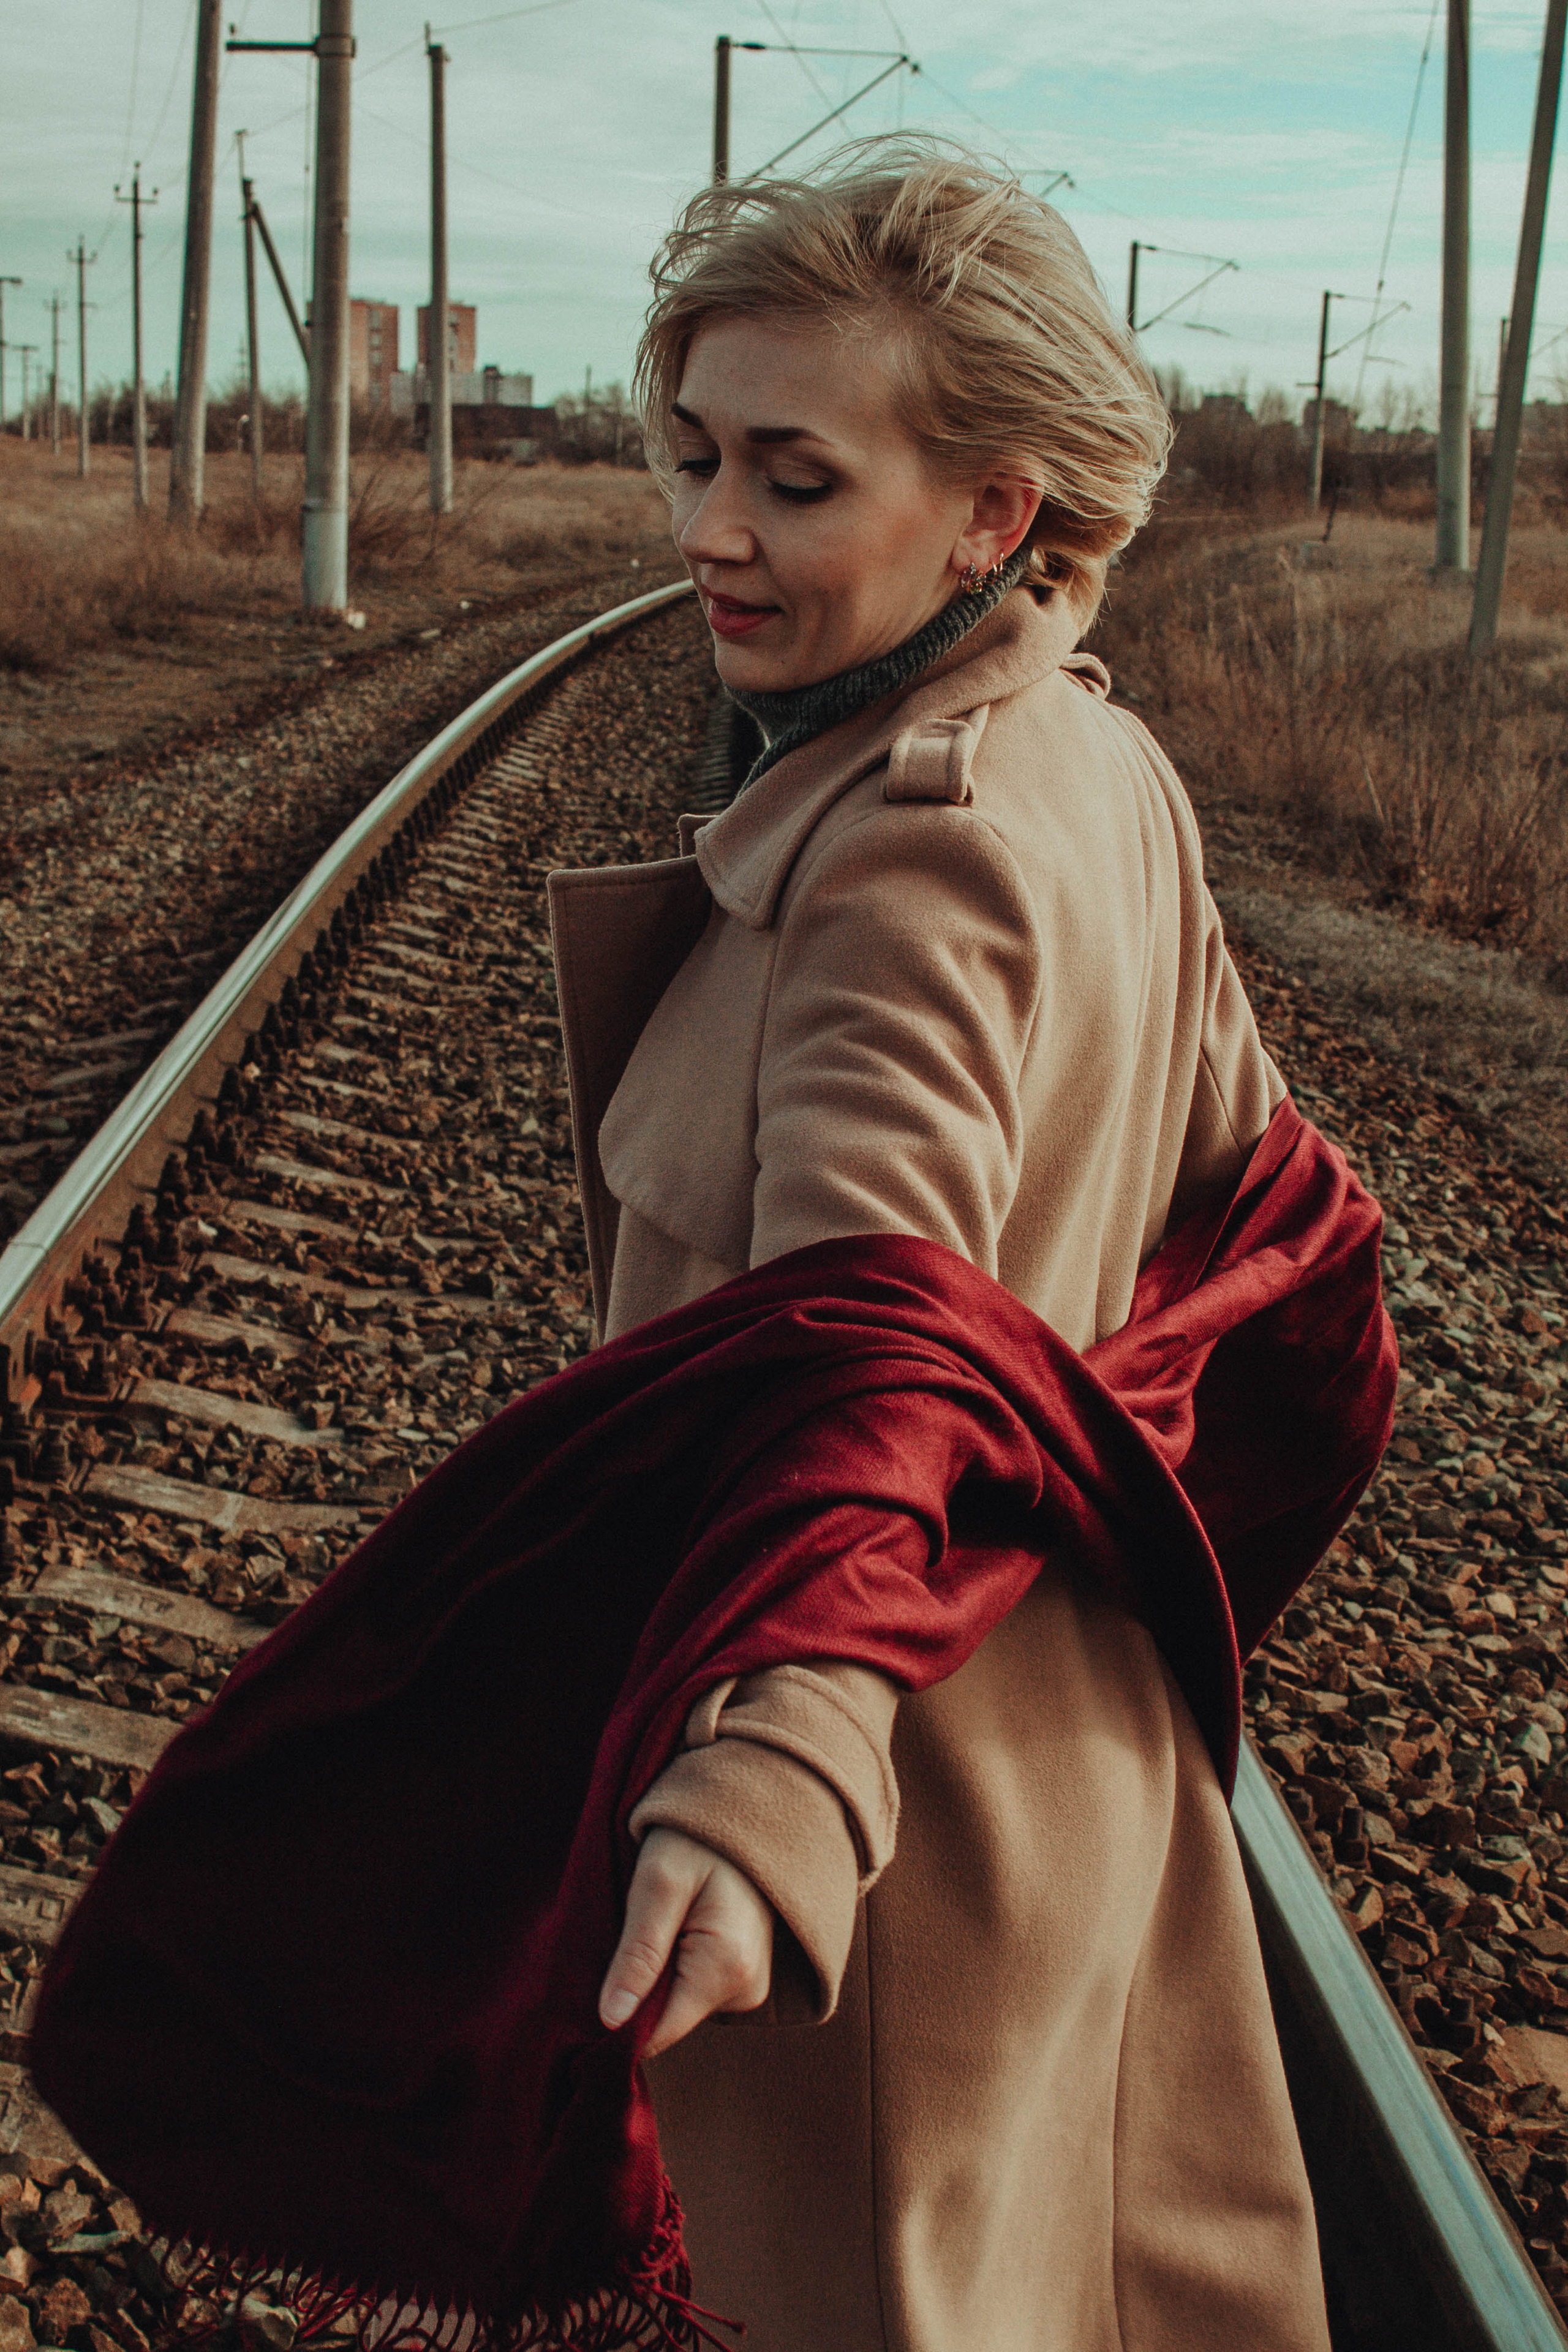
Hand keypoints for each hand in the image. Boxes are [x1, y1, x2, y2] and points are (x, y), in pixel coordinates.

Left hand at [599, 1827, 773, 2058]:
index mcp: (727, 1969)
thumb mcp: (657, 1885)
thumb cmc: (695, 1838)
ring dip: (654, 1975)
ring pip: (677, 2004)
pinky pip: (693, 1989)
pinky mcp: (742, 1974)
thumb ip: (637, 1955)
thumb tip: (610, 2021)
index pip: (660, 2032)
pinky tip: (669, 1930)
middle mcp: (746, 1989)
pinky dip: (672, 1966)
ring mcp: (748, 1984)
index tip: (594, 1983)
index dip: (619, 2018)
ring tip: (652, 1924)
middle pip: (668, 2019)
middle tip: (625, 1934)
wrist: (741, 1809)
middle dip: (636, 1989)